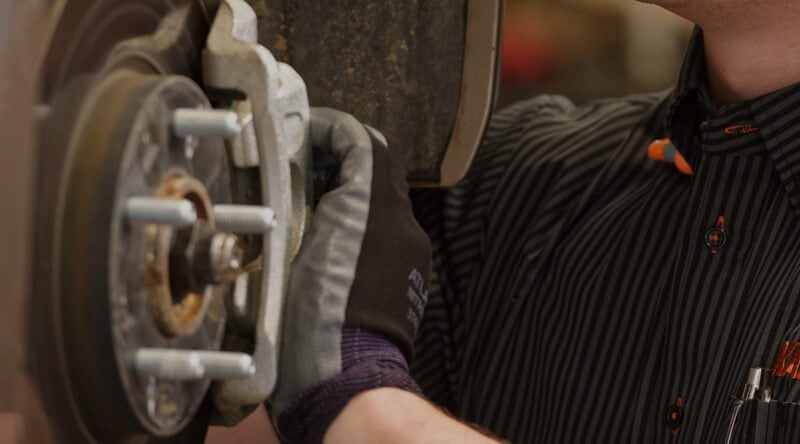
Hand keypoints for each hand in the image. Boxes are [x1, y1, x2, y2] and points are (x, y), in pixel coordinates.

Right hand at [270, 108, 431, 441]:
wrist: (345, 379)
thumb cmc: (310, 326)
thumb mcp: (286, 253)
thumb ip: (295, 205)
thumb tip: (300, 171)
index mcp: (368, 210)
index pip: (360, 141)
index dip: (329, 128)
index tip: (302, 132)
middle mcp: (399, 225)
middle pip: (373, 168)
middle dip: (335, 158)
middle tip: (297, 163)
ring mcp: (407, 251)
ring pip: (378, 199)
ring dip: (345, 190)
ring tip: (303, 202)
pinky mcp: (407, 274)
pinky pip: (385, 231)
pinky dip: (357, 221)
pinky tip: (323, 240)